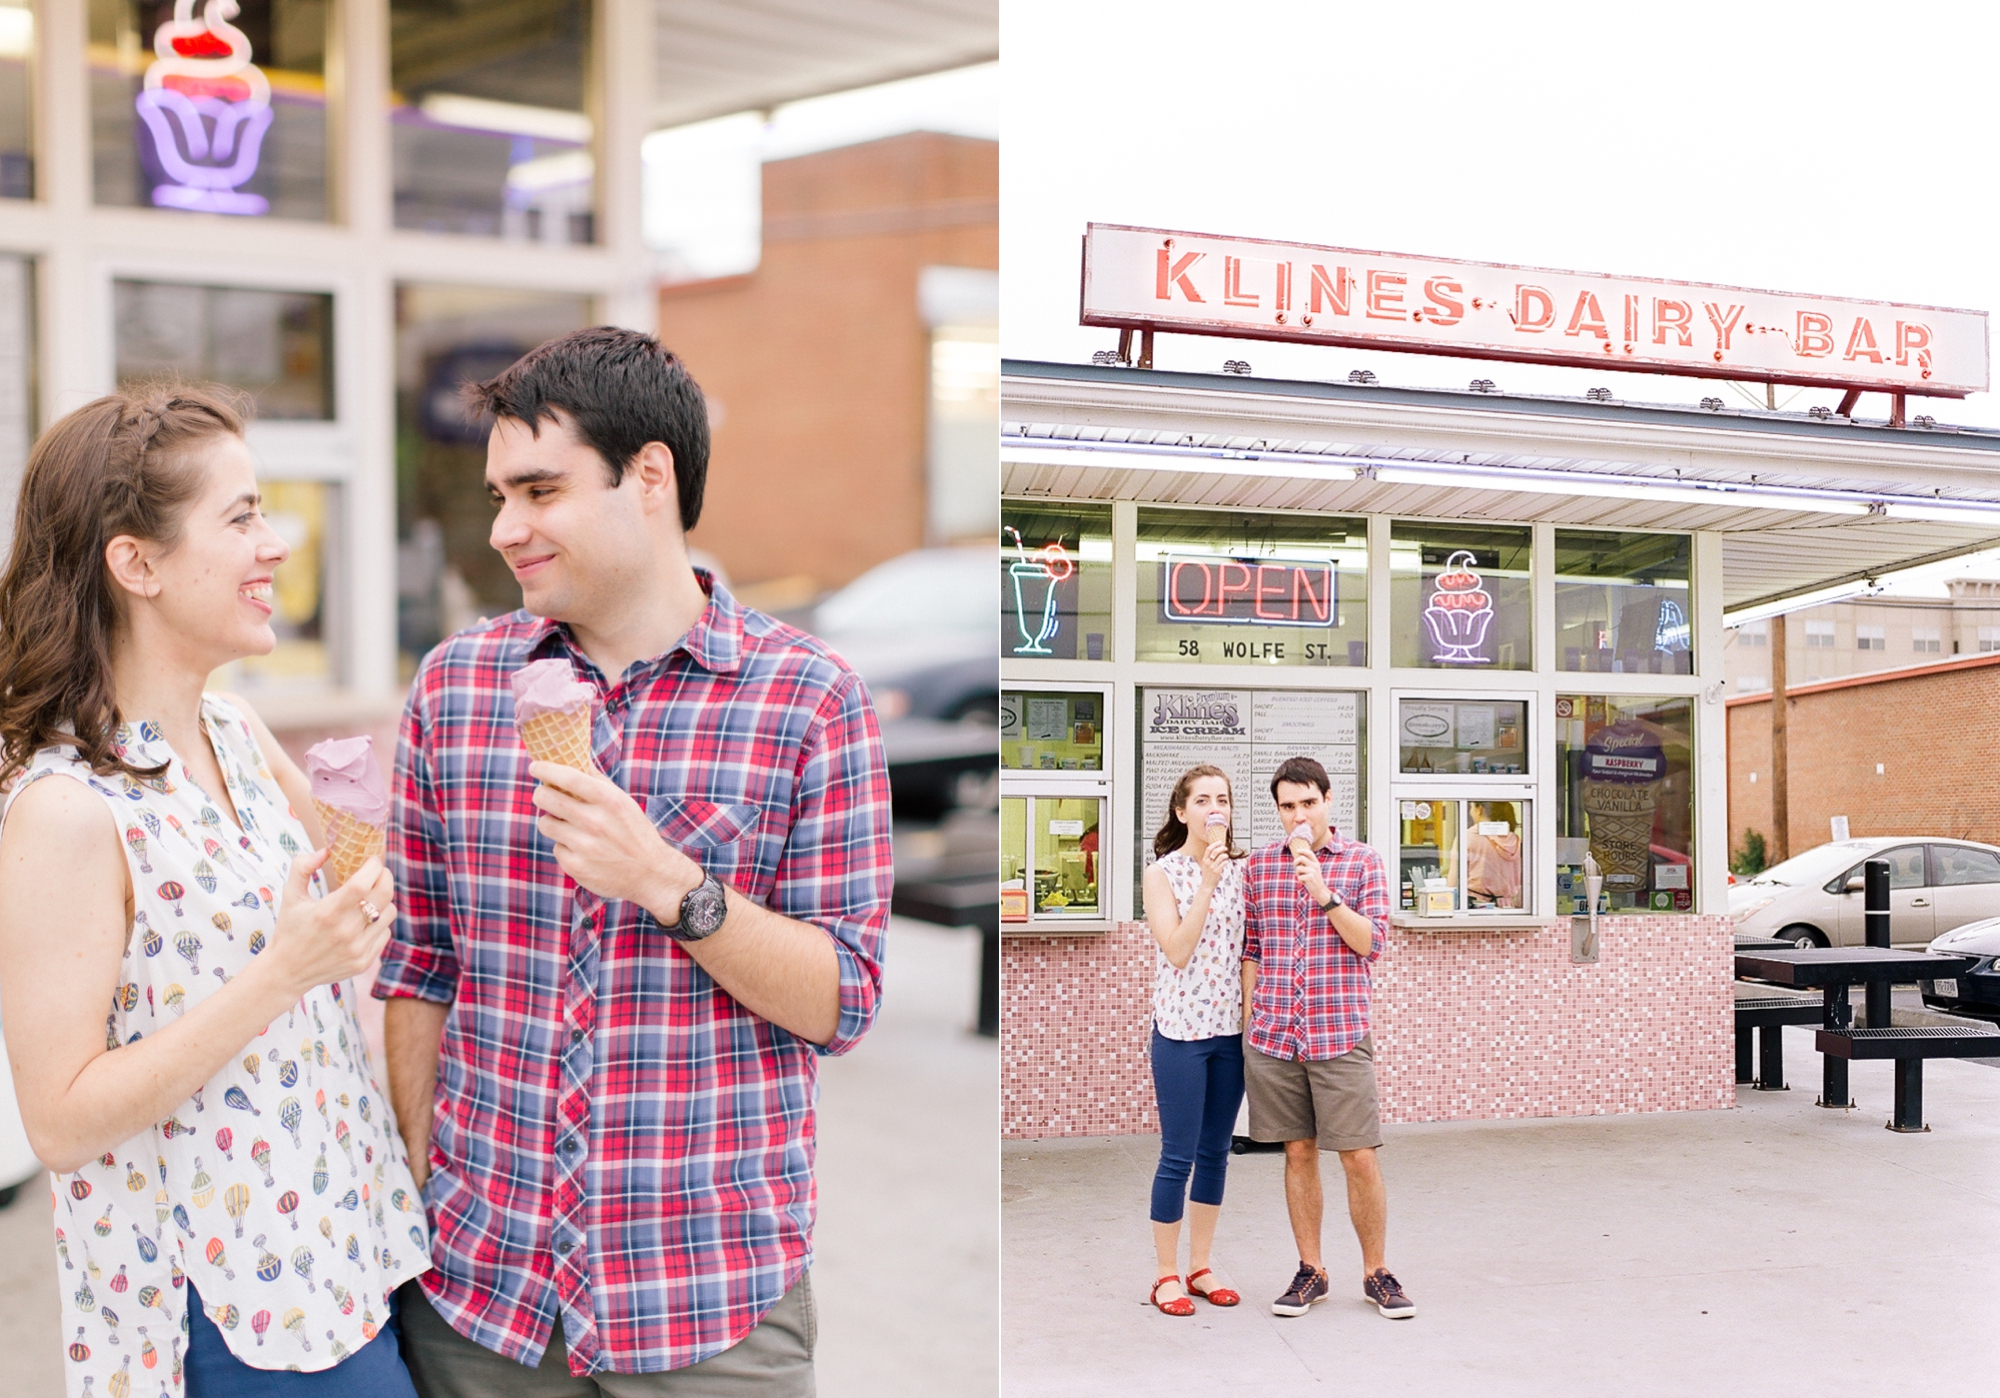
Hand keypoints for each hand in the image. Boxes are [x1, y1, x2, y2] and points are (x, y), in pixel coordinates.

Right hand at [265, 849, 395, 999]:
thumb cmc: (290, 929)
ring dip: (383, 901)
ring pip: (390, 913)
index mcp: (327, 913)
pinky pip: (385, 933)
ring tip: (368, 899)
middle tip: (378, 872)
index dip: (373, 867)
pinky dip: (378, 923)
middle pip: (384, 894)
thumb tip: (325, 850)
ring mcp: (357, 949)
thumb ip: (302, 867)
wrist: (286, 972)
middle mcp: (345, 932)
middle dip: (385, 876)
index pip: (362, 884)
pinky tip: (363, 923)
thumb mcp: (290, 896)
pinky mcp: (364, 962)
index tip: (372, 860)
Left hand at [528, 762, 699, 917]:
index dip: (546, 769)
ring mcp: (583, 845)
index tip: (535, 766)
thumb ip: (597, 780)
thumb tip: (575, 756)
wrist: (650, 873)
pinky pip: (556, 848)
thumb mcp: (623, 802)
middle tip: (545, 795)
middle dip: (541, 794)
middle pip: (546, 798)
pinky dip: (566, 847)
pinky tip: (583, 850)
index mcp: (609, 800)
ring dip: (552, 822)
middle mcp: (594, 822)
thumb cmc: (634, 832)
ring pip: (545, 823)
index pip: (568, 777)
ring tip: (569, 826)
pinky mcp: (575, 866)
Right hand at [1198, 837, 1228, 889]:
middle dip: (1222, 848)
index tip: (1220, 842)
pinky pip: (1224, 863)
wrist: (1207, 885)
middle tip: (1225, 848)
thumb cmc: (1207, 874)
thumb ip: (1209, 859)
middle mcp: (1208, 863)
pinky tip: (1226, 862)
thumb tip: (1216, 850)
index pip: (1209, 849)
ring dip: (1225, 855)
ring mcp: (1212, 867)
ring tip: (1226, 856)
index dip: (1215, 844)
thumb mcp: (1205, 865)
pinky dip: (1226, 861)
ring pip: (1221, 857)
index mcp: (1204, 860)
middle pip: (1215, 851)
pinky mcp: (1217, 872)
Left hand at [1292, 849, 1330, 905]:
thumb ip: (1307, 864)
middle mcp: (1315, 866)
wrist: (1320, 890)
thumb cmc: (1314, 880)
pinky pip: (1299, 877)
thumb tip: (1297, 858)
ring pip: (1298, 868)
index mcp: (1316, 863)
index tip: (1297, 850)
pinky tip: (1304, 882)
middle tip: (1296, 868)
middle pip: (1301, 858)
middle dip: (1295, 862)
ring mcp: (1313, 872)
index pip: (1309, 853)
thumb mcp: (1313, 870)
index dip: (1302, 850)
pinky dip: (1299, 880)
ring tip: (1302, 877)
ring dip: (1297, 873)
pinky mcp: (1310, 878)